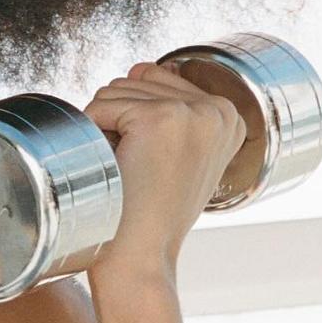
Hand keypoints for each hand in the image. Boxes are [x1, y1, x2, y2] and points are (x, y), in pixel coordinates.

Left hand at [81, 61, 247, 282]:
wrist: (142, 255)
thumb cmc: (150, 209)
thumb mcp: (179, 153)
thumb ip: (172, 108)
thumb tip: (145, 67)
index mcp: (228, 115)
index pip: (156, 78)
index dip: (135, 118)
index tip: (152, 161)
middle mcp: (218, 109)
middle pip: (135, 79)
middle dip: (120, 118)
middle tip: (138, 167)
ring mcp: (192, 112)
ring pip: (115, 90)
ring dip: (107, 128)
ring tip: (130, 170)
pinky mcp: (161, 118)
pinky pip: (101, 106)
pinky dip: (93, 134)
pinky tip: (117, 167)